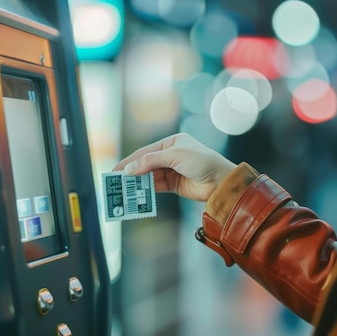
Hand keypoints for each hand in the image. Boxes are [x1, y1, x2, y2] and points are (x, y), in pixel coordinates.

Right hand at [113, 133, 236, 201]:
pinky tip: (136, 193)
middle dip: (131, 172)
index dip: (130, 161)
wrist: (222, 181)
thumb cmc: (203, 162)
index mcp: (172, 142)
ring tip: (122, 189)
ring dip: (137, 182)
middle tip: (115, 181)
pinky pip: (156, 186)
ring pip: (149, 176)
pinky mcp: (174, 184)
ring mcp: (172, 170)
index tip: (116, 170)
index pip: (146, 151)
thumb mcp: (175, 156)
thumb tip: (130, 168)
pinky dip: (146, 190)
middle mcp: (171, 155)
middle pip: (146, 163)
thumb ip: (151, 161)